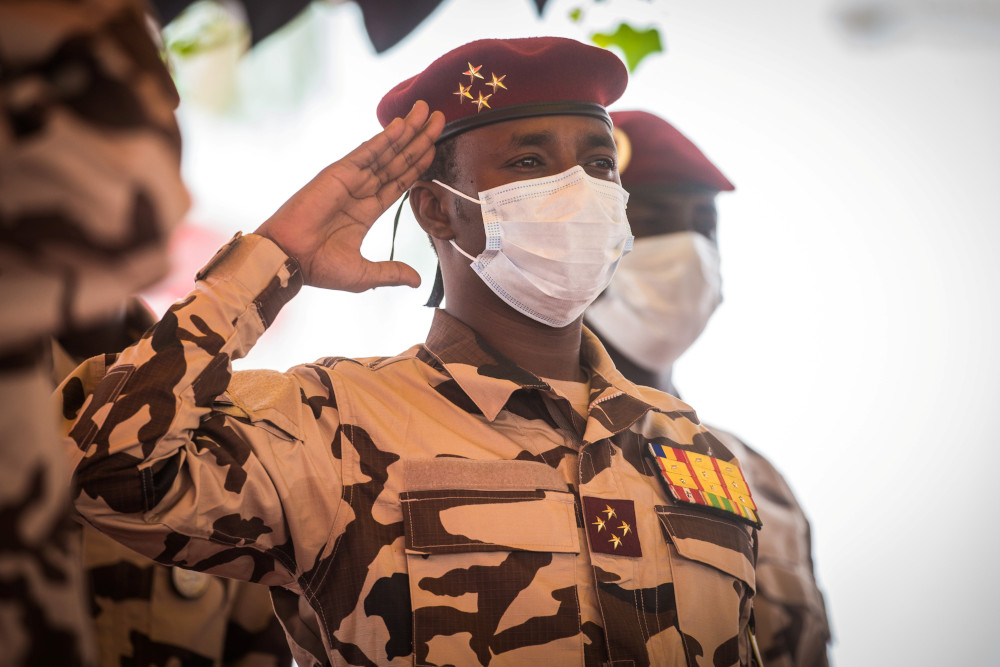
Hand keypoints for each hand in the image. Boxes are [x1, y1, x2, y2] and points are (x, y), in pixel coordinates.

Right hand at [255, 101, 444, 291]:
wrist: (290, 261)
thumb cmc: (319, 268)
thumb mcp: (364, 274)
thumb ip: (391, 273)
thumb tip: (416, 281)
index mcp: (366, 211)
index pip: (399, 182)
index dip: (418, 164)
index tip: (435, 146)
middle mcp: (361, 191)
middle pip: (398, 161)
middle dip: (419, 140)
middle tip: (440, 118)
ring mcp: (350, 180)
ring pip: (386, 152)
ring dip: (408, 131)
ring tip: (427, 111)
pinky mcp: (339, 174)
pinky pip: (367, 153)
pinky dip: (385, 138)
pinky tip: (403, 124)